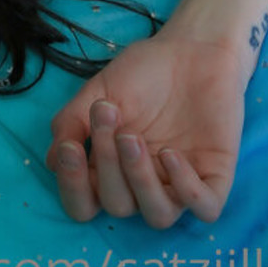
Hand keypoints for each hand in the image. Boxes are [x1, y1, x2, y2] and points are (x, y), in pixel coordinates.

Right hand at [45, 28, 245, 227]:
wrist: (192, 49)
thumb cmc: (143, 71)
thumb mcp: (99, 91)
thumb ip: (72, 122)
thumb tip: (52, 161)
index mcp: (110, 168)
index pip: (84, 204)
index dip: (73, 187)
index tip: (71, 148)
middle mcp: (142, 184)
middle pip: (117, 206)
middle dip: (108, 164)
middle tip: (108, 116)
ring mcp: (179, 184)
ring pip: (158, 217)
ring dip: (141, 181)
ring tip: (134, 137)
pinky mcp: (215, 179)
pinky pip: (205, 209)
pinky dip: (186, 189)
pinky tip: (171, 154)